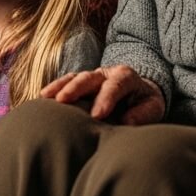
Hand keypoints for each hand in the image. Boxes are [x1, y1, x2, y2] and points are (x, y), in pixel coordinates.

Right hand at [40, 65, 165, 124]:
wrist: (139, 94)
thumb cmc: (145, 104)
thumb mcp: (153, 108)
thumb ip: (143, 114)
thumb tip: (127, 122)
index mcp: (126, 76)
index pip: (115, 84)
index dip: (105, 98)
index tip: (97, 115)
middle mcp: (106, 73)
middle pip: (89, 77)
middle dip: (76, 88)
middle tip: (63, 100)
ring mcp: (91, 77)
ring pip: (74, 77)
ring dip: (60, 86)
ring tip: (45, 97)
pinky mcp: (80, 83)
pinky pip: (65, 83)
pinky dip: (54, 89)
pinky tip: (42, 98)